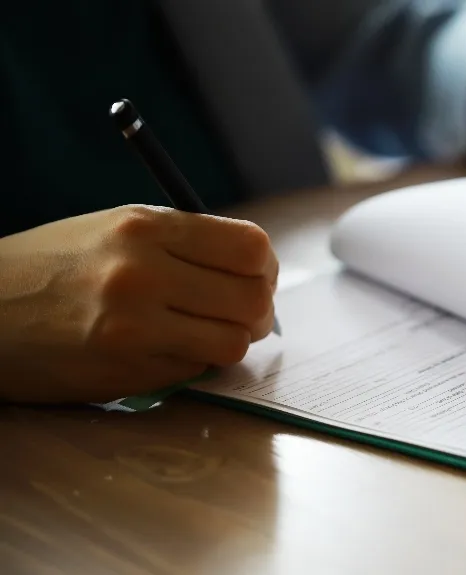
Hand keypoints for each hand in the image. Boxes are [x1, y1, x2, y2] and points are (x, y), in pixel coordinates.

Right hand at [0, 205, 277, 402]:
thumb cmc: (55, 266)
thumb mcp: (117, 230)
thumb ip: (186, 244)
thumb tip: (258, 272)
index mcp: (145, 226)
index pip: (250, 247)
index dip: (265, 268)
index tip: (257, 277)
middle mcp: (142, 272)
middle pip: (252, 299)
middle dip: (258, 312)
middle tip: (242, 315)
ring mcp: (134, 324)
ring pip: (232, 343)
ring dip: (228, 343)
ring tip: (204, 334)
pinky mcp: (124, 368)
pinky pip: (194, 369)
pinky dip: (194, 363)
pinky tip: (165, 350)